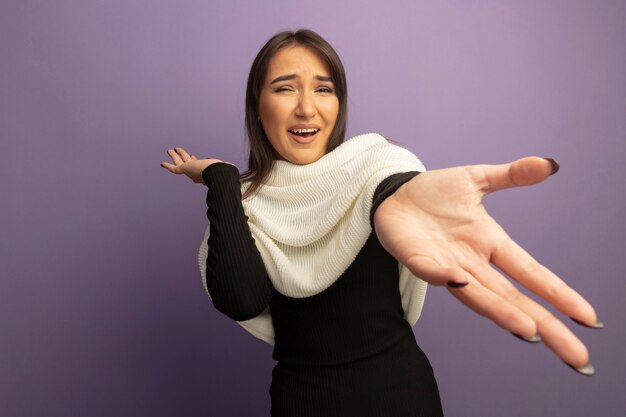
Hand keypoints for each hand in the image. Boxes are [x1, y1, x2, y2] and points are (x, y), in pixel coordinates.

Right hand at [161, 147, 229, 183]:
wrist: (218, 175)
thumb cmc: (222, 172)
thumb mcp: (224, 168)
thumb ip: (225, 168)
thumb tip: (229, 167)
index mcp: (204, 173)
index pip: (197, 165)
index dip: (195, 160)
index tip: (193, 156)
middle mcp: (196, 173)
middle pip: (187, 163)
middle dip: (183, 157)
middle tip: (179, 151)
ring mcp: (190, 171)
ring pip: (180, 163)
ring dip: (175, 156)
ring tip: (170, 150)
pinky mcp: (186, 170)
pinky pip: (175, 169)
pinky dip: (169, 166)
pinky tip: (163, 163)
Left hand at [374, 157, 601, 373]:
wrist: (392, 193)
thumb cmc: (434, 193)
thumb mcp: (477, 179)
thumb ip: (512, 175)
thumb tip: (551, 164)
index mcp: (490, 244)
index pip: (531, 273)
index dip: (558, 294)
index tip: (589, 319)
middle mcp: (472, 262)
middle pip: (513, 298)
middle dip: (544, 325)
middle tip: (577, 357)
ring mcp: (444, 263)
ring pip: (478, 294)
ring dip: (501, 312)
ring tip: (530, 331)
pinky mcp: (416, 258)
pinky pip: (431, 271)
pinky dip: (445, 277)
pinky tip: (460, 281)